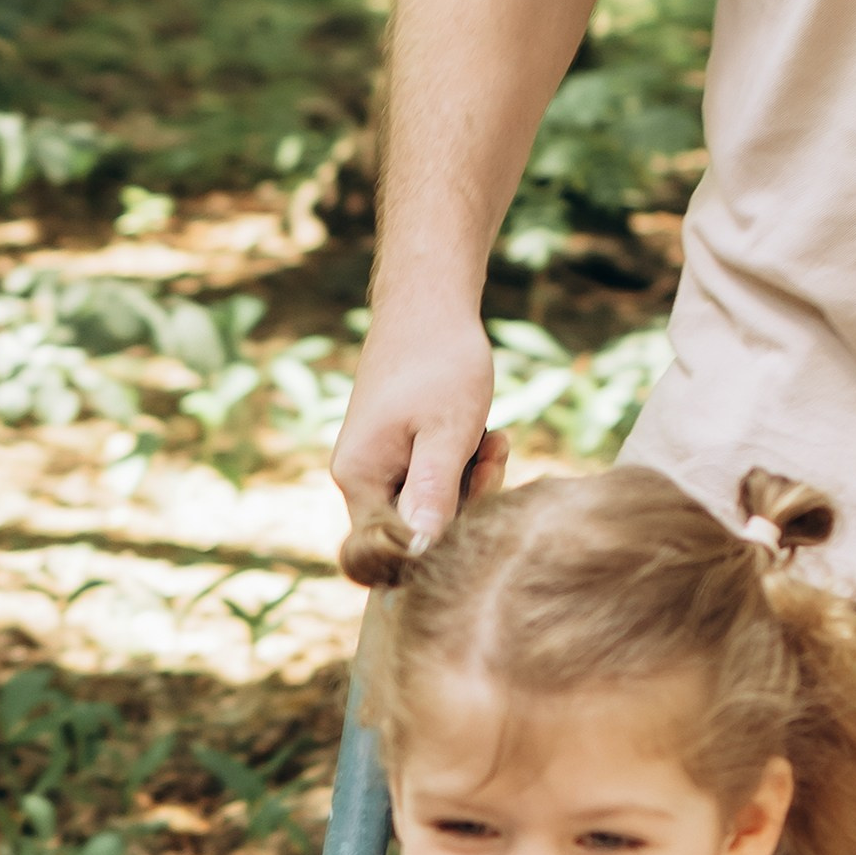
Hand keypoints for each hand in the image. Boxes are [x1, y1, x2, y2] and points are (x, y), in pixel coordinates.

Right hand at [331, 300, 506, 542]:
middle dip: (463, 507)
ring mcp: (378, 466)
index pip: (387, 552)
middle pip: (413, 532)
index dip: (432, 551)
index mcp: (360, 479)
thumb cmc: (440, 362)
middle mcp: (360, 479)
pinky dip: (465, 467)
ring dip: (471, 483)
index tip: (473, 519)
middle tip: (494, 458)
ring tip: (495, 441)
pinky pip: (434, 482)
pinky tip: (489, 437)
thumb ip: (433, 495)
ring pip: (431, 507)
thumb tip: (420, 552)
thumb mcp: (448, 434)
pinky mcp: (397, 454)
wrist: (430, 302)